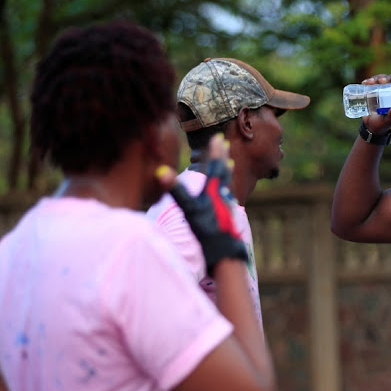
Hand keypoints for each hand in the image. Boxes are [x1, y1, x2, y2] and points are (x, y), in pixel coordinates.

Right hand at [161, 135, 247, 272]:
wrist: (224, 253)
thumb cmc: (205, 231)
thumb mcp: (187, 209)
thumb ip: (175, 189)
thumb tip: (160, 170)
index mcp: (212, 190)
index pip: (214, 166)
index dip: (214, 152)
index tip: (217, 137)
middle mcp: (222, 196)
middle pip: (223, 172)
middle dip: (222, 156)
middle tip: (225, 143)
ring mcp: (227, 207)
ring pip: (227, 184)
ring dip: (227, 171)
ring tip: (230, 162)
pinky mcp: (228, 217)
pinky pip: (228, 196)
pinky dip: (227, 188)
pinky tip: (227, 192)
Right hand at [360, 72, 390, 133]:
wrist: (371, 126)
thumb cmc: (383, 124)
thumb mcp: (388, 121)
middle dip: (389, 77)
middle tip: (383, 81)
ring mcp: (384, 89)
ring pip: (384, 78)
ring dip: (378, 78)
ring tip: (372, 82)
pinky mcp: (375, 89)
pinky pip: (373, 82)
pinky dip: (369, 81)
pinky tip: (365, 83)